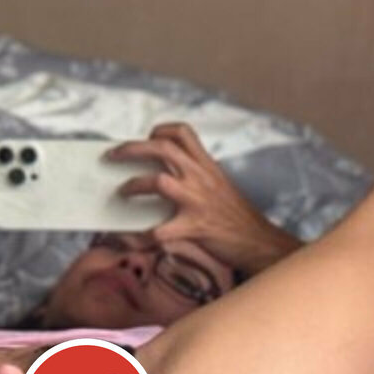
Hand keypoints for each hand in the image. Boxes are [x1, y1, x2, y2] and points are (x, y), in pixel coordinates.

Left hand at [103, 123, 299, 275]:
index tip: (148, 136)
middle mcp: (202, 178)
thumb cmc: (237, 217)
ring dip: (134, 185)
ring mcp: (198, 201)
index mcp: (208, 166)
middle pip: (161, 149)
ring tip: (122, 191)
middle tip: (112, 155)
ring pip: (158, 181)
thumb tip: (163, 175)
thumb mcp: (220, 186)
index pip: (182, 133)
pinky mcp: (195, 227)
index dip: (160, 130)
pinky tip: (132, 237)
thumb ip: (197, 176)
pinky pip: (160, 230)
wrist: (261, 243)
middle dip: (131, 148)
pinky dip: (142, 235)